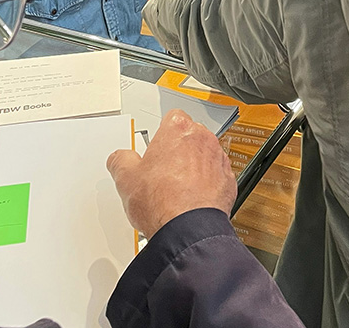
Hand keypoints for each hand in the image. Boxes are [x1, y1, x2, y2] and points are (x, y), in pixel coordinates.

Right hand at [107, 110, 235, 238]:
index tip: (154, 147)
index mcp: (178, 130)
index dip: (161, 133)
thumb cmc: (162, 202)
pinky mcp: (228, 180)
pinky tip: (191, 198)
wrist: (187, 229)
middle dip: (178, 149)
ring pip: (205, 155)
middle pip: (189, 136)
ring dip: (194, 166)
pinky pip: (216, 175)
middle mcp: (202, 139)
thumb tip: (120, 159)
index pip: (171, 117)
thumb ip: (121, 160)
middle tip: (162, 170)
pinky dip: (207, 184)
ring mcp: (218, 159)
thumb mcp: (125, 178)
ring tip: (176, 188)